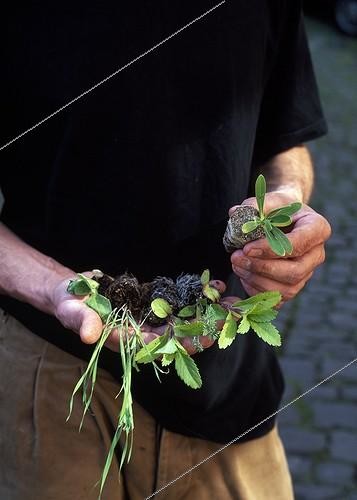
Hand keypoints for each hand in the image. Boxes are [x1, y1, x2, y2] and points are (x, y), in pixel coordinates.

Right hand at [50, 274, 226, 353]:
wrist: (74, 291)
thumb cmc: (69, 304)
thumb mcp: (71, 311)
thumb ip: (81, 322)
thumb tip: (88, 335)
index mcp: (126, 340)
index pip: (156, 347)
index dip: (179, 344)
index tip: (202, 340)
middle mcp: (142, 331)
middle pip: (176, 335)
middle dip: (202, 329)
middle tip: (227, 321)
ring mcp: (149, 317)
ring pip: (182, 318)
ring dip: (206, 312)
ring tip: (230, 302)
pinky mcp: (153, 302)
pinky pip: (178, 301)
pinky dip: (195, 294)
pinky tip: (214, 285)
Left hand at [230, 191, 330, 303]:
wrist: (282, 220)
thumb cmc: (277, 209)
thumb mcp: (268, 200)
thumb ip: (254, 205)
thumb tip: (235, 214)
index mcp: (317, 228)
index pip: (298, 244)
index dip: (270, 250)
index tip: (247, 248)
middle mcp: (317, 254)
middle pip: (294, 271)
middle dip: (261, 267)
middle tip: (236, 258)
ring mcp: (307, 273)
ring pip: (286, 289)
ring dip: (256, 280)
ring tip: (236, 265)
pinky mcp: (294, 286)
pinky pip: (278, 300)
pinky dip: (257, 291)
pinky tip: (244, 276)